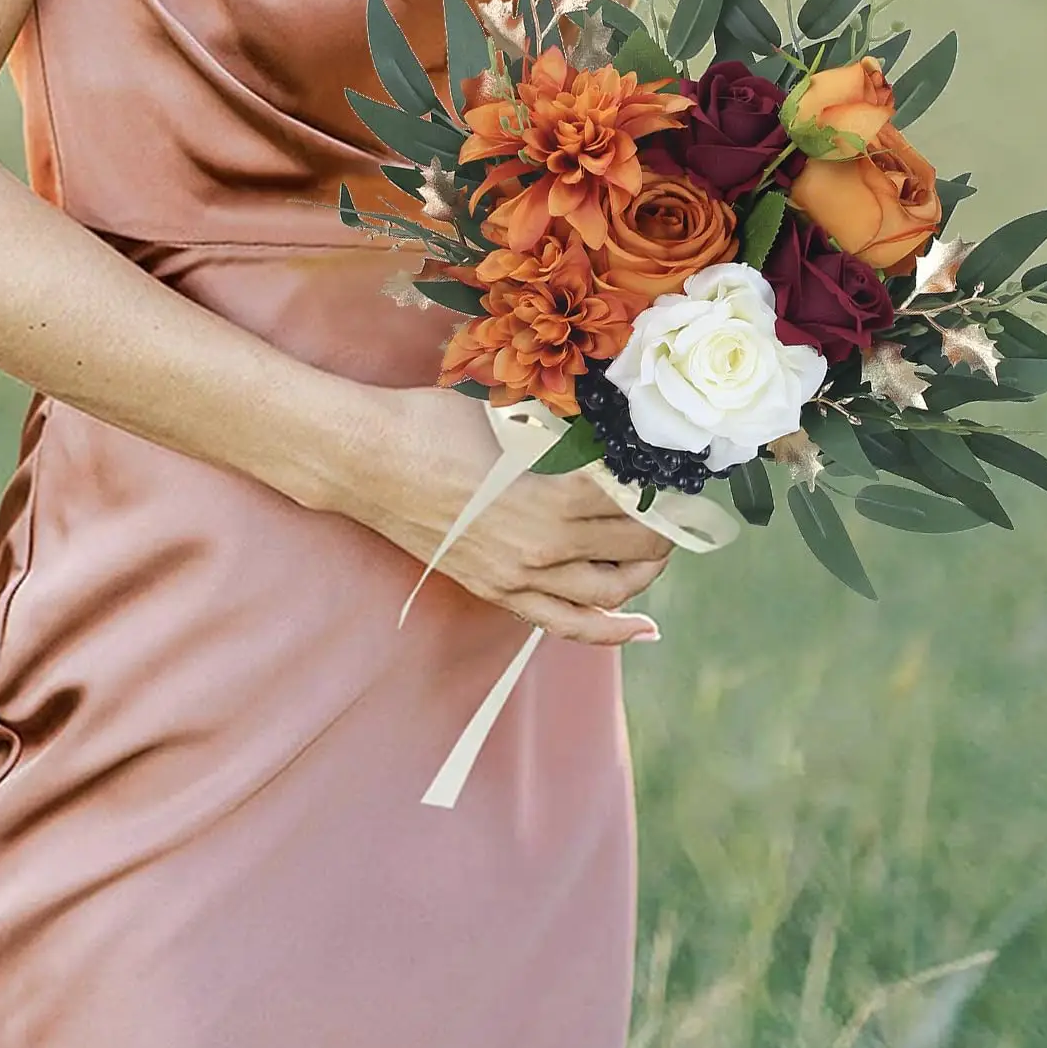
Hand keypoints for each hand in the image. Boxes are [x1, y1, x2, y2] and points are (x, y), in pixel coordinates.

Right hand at [340, 386, 674, 646]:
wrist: (365, 459)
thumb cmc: (431, 424)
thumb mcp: (510, 418)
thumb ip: (563, 433)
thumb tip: (608, 431)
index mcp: (551, 497)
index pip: (634, 503)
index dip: (665, 490)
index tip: (681, 475)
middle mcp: (541, 548)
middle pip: (631, 549)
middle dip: (666, 530)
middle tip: (681, 509)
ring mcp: (516, 578)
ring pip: (606, 593)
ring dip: (644, 573)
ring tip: (660, 549)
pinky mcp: (494, 591)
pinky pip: (563, 623)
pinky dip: (608, 630)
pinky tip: (642, 627)